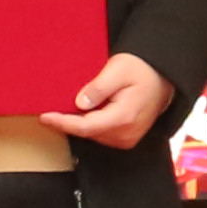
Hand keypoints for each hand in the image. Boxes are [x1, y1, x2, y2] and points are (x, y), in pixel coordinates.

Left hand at [55, 52, 175, 149]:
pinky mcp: (126, 138)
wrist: (161, 76)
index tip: (45, 117)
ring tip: (64, 110)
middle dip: (67, 123)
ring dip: (77, 124)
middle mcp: (126, 133)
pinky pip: (100, 134)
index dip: (63, 123)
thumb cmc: (141, 70)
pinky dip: (89, 125)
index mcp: (124, 117)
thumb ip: (98, 87)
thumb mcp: (118, 69)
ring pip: (92, 135)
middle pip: (87, 133)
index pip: (85, 126)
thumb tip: (80, 103)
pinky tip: (83, 113)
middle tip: (49, 111)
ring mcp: (128, 138)